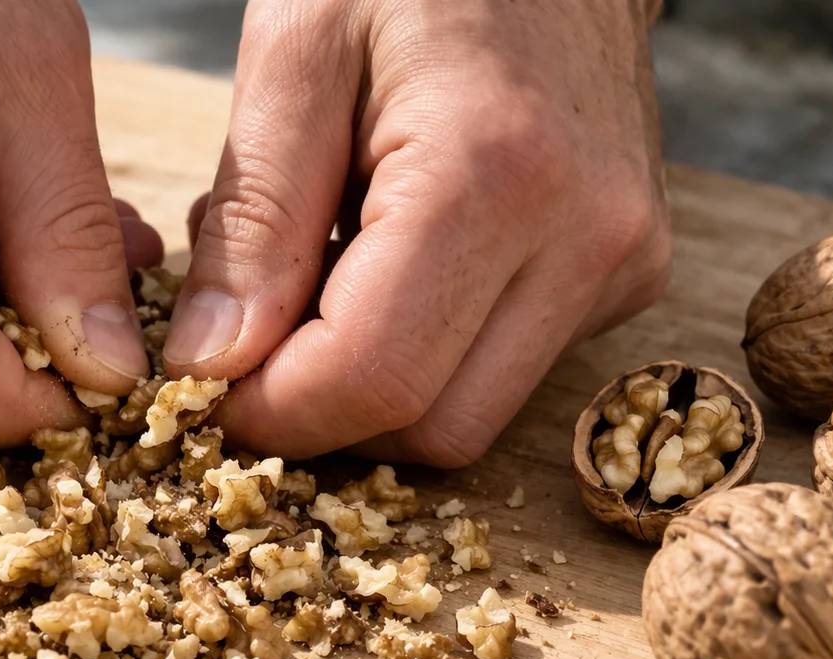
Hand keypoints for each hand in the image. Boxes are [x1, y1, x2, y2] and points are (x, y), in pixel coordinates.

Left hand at [165, 0, 670, 465]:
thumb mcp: (295, 57)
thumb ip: (255, 221)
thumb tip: (210, 366)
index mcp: (495, 173)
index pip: (373, 377)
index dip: (272, 413)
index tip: (205, 389)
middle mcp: (585, 239)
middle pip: (432, 428)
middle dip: (321, 415)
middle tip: (249, 342)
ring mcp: (621, 264)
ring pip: (472, 418)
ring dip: (369, 389)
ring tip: (316, 278)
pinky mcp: (627, 276)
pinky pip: (504, 372)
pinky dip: (423, 353)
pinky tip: (381, 267)